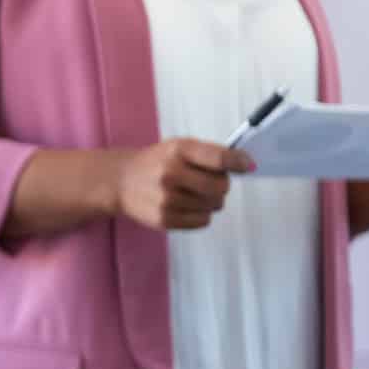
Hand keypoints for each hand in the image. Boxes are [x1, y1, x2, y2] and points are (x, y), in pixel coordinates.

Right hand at [112, 139, 253, 230]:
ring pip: (214, 205)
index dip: (239, 162)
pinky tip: (187, 206)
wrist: (120, 181)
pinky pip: (203, 221)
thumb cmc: (157, 162)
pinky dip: (201, 214)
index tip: (248, 166)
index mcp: (177, 150)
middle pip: (221, 186)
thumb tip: (248, 165)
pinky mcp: (164, 220)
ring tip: (193, 194)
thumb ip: (211, 154)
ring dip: (211, 201)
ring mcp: (166, 199)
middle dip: (221, 185)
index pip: (219, 158)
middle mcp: (170, 174)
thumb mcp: (179, 148)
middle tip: (209, 182)